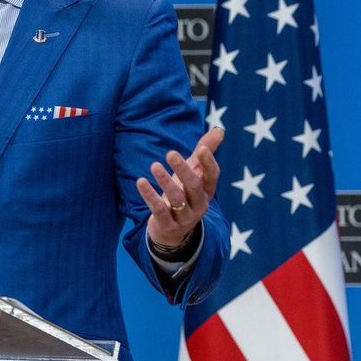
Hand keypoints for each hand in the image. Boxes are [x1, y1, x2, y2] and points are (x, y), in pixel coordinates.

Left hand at [135, 127, 223, 247]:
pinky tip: (141, 181)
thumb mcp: (194, 173)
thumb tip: (219, 129)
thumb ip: (205, 151)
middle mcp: (199, 204)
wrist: (173, 231)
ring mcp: (184, 217)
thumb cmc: (185, 193)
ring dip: (165, 181)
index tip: (201, 149)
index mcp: (207, 190)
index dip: (208, 163)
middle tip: (170, 152)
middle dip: (183, 169)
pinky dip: (150, 195)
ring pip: (177, 199)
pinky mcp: (168, 225)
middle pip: (194, 186)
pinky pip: (159, 210)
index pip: (212, 176)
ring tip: (154, 165)